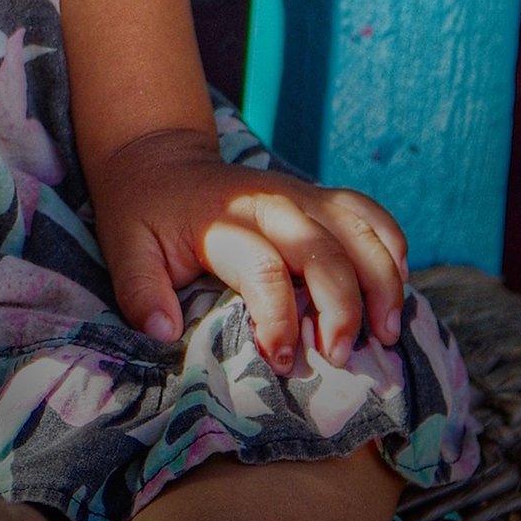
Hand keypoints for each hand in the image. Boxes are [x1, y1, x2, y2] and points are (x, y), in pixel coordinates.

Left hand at [86, 125, 409, 372]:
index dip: (279, 320)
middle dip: (343, 309)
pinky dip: (393, 247)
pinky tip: (396, 288)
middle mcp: (273, 203)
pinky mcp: (320, 196)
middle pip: (326, 253)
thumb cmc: (143, 214)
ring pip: (362, 231)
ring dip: (383, 282)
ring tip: (386, 333)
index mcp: (226, 220)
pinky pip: (371, 214)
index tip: (279, 362)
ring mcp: (303, 195)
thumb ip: (140, 291)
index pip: (265, 270)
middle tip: (339, 357)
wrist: (161, 158)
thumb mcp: (125, 250)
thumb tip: (164, 333)